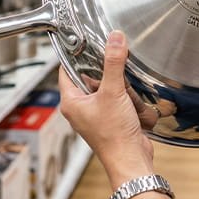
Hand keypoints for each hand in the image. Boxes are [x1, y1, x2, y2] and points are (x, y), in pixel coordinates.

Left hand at [59, 30, 154, 188]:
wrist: (130, 159)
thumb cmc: (114, 135)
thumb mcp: (113, 92)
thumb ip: (114, 63)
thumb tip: (115, 39)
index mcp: (71, 102)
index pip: (66, 70)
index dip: (76, 56)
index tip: (86, 42)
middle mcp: (80, 109)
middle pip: (88, 77)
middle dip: (102, 70)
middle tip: (112, 61)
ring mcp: (94, 115)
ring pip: (103, 87)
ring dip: (116, 83)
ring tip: (123, 83)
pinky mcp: (109, 119)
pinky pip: (115, 99)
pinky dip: (123, 95)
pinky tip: (131, 95)